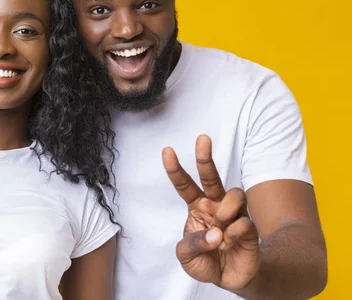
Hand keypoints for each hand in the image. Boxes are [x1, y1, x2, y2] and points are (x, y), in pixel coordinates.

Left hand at [162, 135, 260, 290]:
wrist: (230, 278)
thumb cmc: (205, 261)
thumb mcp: (186, 256)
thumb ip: (192, 244)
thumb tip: (214, 233)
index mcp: (196, 207)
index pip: (184, 184)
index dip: (175, 168)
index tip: (167, 151)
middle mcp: (215, 204)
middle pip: (211, 176)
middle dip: (205, 157)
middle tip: (202, 139)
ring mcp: (234, 213)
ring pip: (234, 194)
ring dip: (224, 211)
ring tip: (221, 229)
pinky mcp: (249, 226)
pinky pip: (244, 221)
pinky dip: (234, 233)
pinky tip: (229, 242)